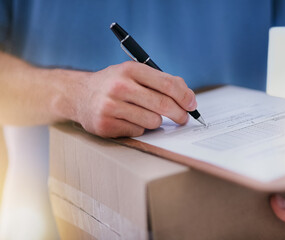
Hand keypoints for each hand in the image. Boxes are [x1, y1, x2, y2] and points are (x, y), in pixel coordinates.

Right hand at [70, 61, 196, 137]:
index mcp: (130, 70)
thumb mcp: (134, 74)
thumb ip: (162, 81)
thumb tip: (189, 97)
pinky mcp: (105, 125)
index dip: (185, 96)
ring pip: (153, 121)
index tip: (192, 105)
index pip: (167, 84)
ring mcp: (110, 106)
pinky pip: (138, 131)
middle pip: (163, 104)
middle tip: (183, 118)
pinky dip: (140, 128)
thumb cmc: (115, 84)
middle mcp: (119, 86)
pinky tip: (129, 120)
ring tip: (146, 115)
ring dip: (156, 121)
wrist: (79, 95)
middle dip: (179, 114)